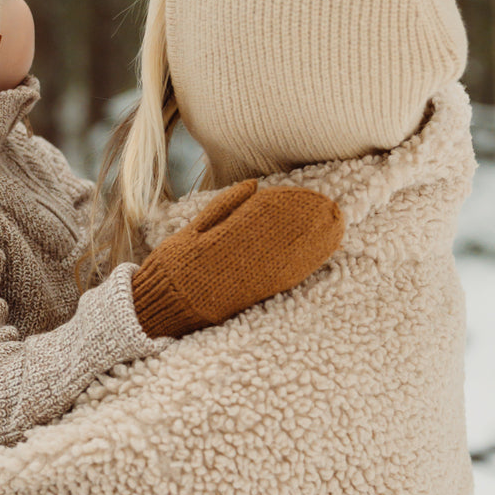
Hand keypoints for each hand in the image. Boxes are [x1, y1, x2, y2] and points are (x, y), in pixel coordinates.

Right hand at [132, 181, 344, 338]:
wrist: (159, 309)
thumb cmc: (172, 267)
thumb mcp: (190, 232)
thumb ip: (222, 208)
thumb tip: (254, 184)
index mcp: (217, 241)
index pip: (261, 217)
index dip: (288, 205)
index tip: (308, 194)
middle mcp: (233, 262)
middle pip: (281, 237)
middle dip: (308, 222)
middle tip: (333, 208)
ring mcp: (243, 283)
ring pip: (286, 259)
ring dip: (313, 243)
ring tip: (335, 226)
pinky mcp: (250, 299)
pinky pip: (282, 280)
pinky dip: (303, 266)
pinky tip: (320, 254)